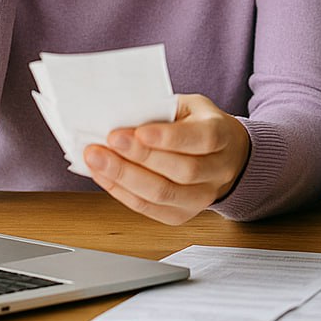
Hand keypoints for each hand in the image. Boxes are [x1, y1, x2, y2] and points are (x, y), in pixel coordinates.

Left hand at [83, 94, 251, 224]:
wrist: (223, 155)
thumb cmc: (200, 124)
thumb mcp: (189, 106)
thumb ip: (163, 110)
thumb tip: (123, 116)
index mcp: (223, 135)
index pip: (202, 139)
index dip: (170, 137)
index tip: (139, 131)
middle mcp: (218, 170)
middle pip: (182, 170)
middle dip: (140, 156)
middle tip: (108, 141)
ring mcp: (203, 197)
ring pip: (163, 193)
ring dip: (124, 177)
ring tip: (97, 159)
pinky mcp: (182, 214)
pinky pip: (149, 208)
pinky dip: (122, 192)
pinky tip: (104, 175)